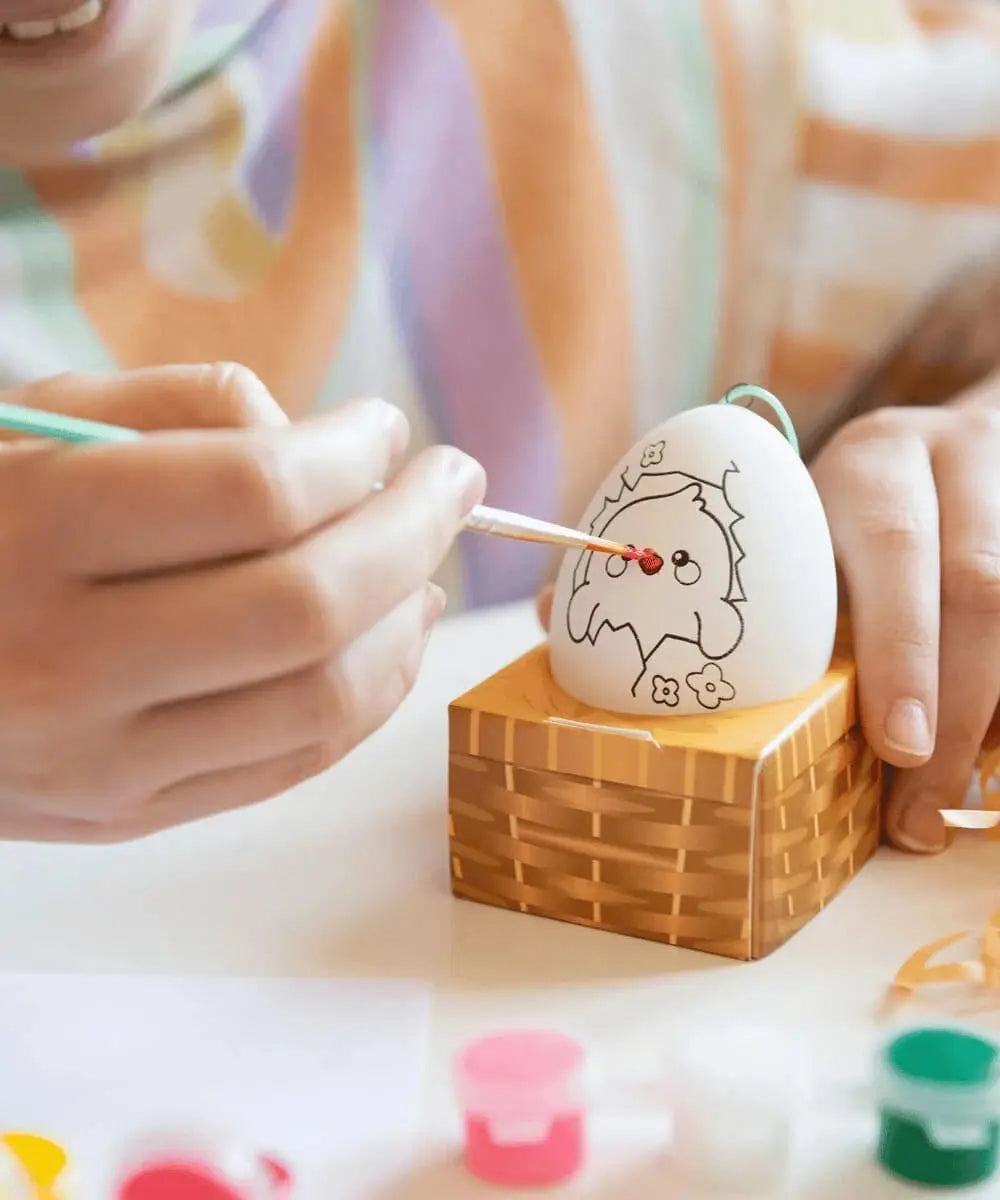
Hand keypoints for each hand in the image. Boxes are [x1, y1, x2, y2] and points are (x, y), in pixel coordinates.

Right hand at [0, 365, 484, 841]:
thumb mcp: (26, 428)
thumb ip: (177, 413)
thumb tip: (323, 445)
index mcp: (32, 535)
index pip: (255, 493)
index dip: (352, 455)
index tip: (388, 429)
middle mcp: (66, 663)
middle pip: (307, 605)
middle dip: (410, 533)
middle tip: (452, 483)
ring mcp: (101, 762)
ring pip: (319, 700)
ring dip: (404, 625)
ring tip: (430, 566)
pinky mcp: (128, 816)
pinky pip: (291, 763)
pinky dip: (367, 697)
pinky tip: (390, 638)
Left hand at [536, 398, 999, 854]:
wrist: (960, 453)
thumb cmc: (835, 509)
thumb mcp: (773, 514)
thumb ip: (678, 559)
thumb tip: (552, 616)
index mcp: (868, 462)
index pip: (892, 545)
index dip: (901, 649)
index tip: (897, 747)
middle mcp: (952, 466)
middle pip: (979, 587)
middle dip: (959, 706)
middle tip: (921, 809)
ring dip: (995, 716)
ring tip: (955, 805)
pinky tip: (989, 756)